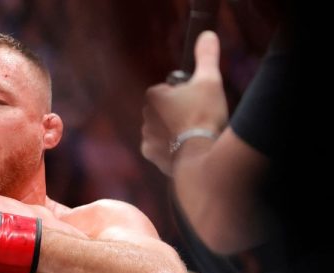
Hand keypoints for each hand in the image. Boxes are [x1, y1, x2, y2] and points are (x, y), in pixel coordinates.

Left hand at [141, 31, 227, 173]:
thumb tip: (207, 35)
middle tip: (197, 118)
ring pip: (160, 128)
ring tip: (192, 135)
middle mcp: (144, 115)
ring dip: (172, 130)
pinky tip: (184, 148)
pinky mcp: (150, 154)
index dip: (184, 94)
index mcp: (153, 95)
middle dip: (176, 112)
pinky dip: (169, 148)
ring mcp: (145, 136)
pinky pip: (158, 147)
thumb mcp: (210, 80)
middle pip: (163, 109)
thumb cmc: (204, 115)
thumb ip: (206, 56)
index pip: (167, 89)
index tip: (197, 102)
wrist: (201, 154)